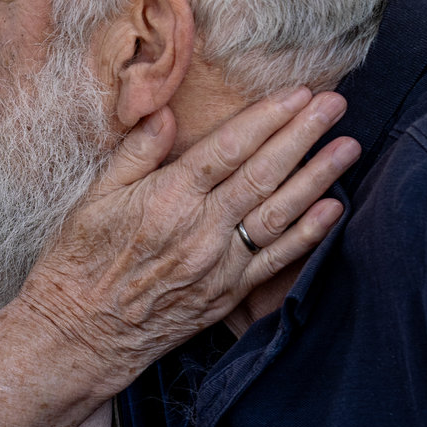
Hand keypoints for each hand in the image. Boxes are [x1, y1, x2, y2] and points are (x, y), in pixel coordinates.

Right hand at [17, 87, 357, 385]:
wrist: (79, 334)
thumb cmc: (78, 262)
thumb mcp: (93, 199)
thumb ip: (135, 154)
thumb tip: (165, 113)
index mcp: (166, 198)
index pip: (228, 147)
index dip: (266, 118)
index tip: (296, 93)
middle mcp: (200, 229)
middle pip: (263, 172)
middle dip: (303, 135)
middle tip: (335, 104)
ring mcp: (219, 264)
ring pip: (279, 212)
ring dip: (318, 177)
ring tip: (349, 146)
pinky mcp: (227, 294)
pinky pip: (276, 259)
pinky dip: (309, 233)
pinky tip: (334, 208)